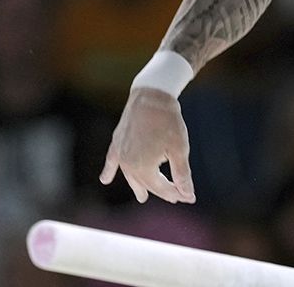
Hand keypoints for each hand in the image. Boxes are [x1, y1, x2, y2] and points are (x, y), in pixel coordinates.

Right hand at [99, 87, 195, 203]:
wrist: (151, 95)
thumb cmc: (168, 121)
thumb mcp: (180, 149)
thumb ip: (182, 175)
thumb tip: (188, 196)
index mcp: (143, 169)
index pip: (161, 188)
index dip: (177, 193)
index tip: (189, 197)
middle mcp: (128, 165)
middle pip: (146, 183)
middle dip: (162, 190)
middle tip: (175, 196)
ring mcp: (120, 154)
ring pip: (130, 175)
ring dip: (137, 186)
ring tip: (142, 196)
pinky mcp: (116, 142)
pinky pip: (111, 161)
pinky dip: (109, 171)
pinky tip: (105, 180)